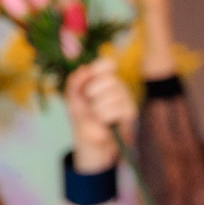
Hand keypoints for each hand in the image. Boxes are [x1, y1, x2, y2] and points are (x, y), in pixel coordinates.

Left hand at [65, 59, 133, 173]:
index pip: (108, 63)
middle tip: (90, 104)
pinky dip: (105, 117)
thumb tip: (85, 68)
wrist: (90, 141)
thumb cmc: (83, 118)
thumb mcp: (72, 99)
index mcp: (104, 80)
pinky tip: (105, 121)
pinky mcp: (131, 112)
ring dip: (98, 108)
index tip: (90, 80)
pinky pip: (116, 109)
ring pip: (112, 94)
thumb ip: (75, 81)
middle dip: (92, 93)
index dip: (98, 69)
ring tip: (97, 116)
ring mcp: (126, 98)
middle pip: (108, 79)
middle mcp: (118, 86)